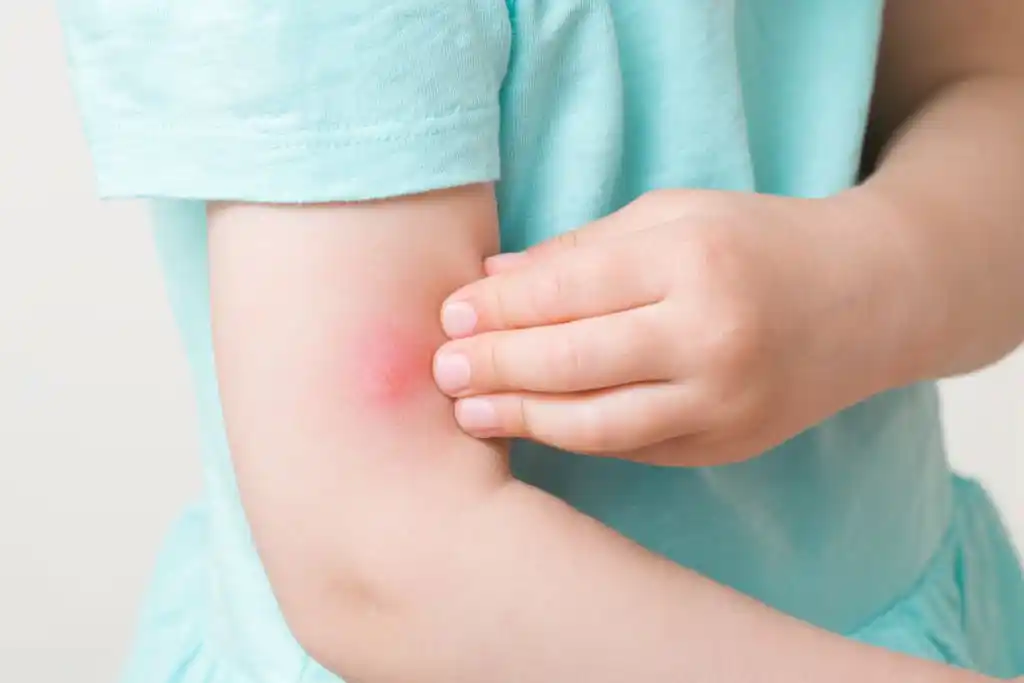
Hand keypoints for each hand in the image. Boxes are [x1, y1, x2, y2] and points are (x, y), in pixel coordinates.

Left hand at [432, 189, 901, 465]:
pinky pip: (632, 448)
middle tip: (441, 370)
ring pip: (597, 425)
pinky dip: (574, 439)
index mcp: (693, 262)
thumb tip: (491, 282)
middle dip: (497, 368)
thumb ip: (582, 251)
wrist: (869, 300)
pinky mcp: (726, 446)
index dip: (500, 309)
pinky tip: (532, 426)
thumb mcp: (673, 217)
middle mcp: (711, 339)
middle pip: (574, 364)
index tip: (450, 315)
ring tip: (468, 412)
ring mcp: (723, 403)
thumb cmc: (757, 241)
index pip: (569, 293)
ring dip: (522, 420)